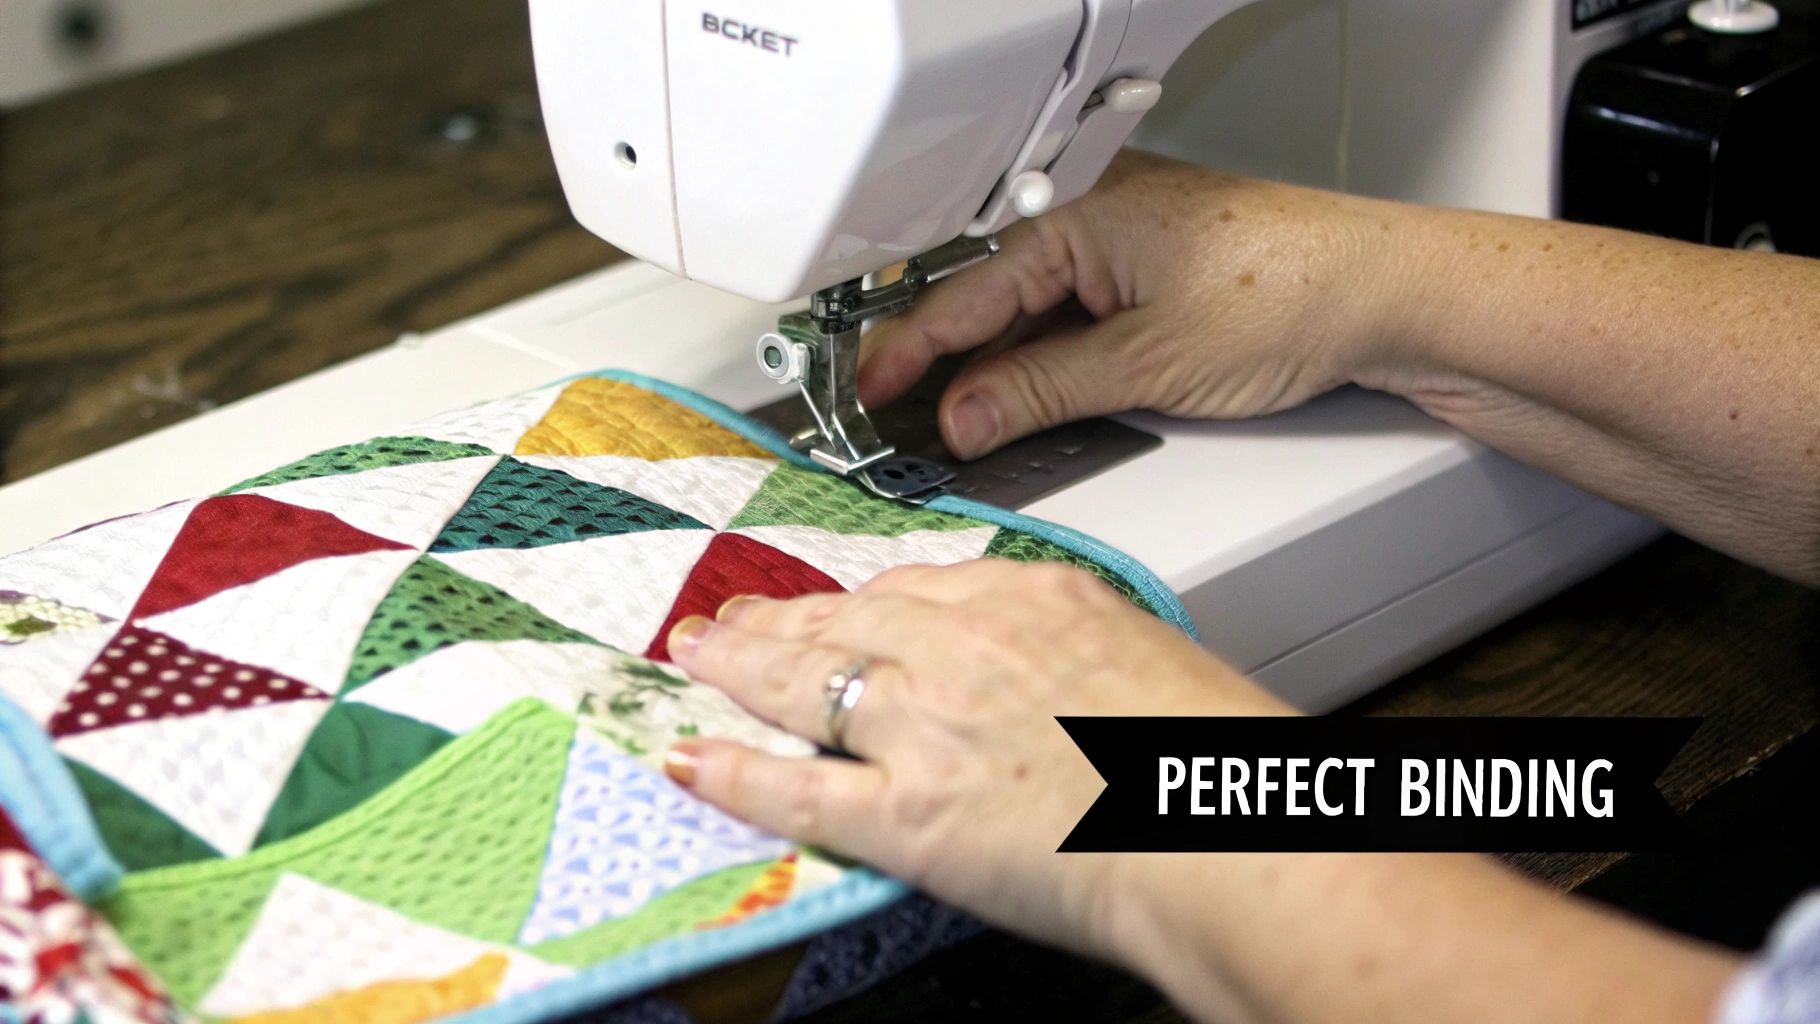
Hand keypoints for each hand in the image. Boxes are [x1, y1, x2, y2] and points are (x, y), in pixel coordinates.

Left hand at [661, 558, 1288, 964]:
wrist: (1227, 829)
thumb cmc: (1218, 762)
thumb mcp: (1154, 664)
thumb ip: (1086, 656)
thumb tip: (1065, 682)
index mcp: (1035, 600)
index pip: (920, 588)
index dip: (863, 602)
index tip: (841, 606)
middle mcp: (967, 645)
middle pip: (848, 618)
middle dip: (781, 618)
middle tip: (736, 617)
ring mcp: (926, 723)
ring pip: (806, 679)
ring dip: (739, 667)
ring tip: (699, 657)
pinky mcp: (907, 810)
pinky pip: (797, 784)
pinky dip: (735, 773)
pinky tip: (693, 760)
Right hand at [860, 149, 1406, 458]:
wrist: (1389, 292)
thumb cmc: (1294, 294)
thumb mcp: (1147, 364)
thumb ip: (1043, 393)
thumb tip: (967, 417)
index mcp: (1078, 211)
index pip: (966, 291)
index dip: (910, 351)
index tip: (872, 394)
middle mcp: (1096, 210)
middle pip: (991, 293)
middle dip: (951, 358)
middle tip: (906, 416)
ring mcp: (1124, 234)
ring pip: (1032, 304)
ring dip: (1003, 361)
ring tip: (973, 421)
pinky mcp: (1151, 262)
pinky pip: (1073, 305)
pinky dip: (1048, 351)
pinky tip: (1036, 394)